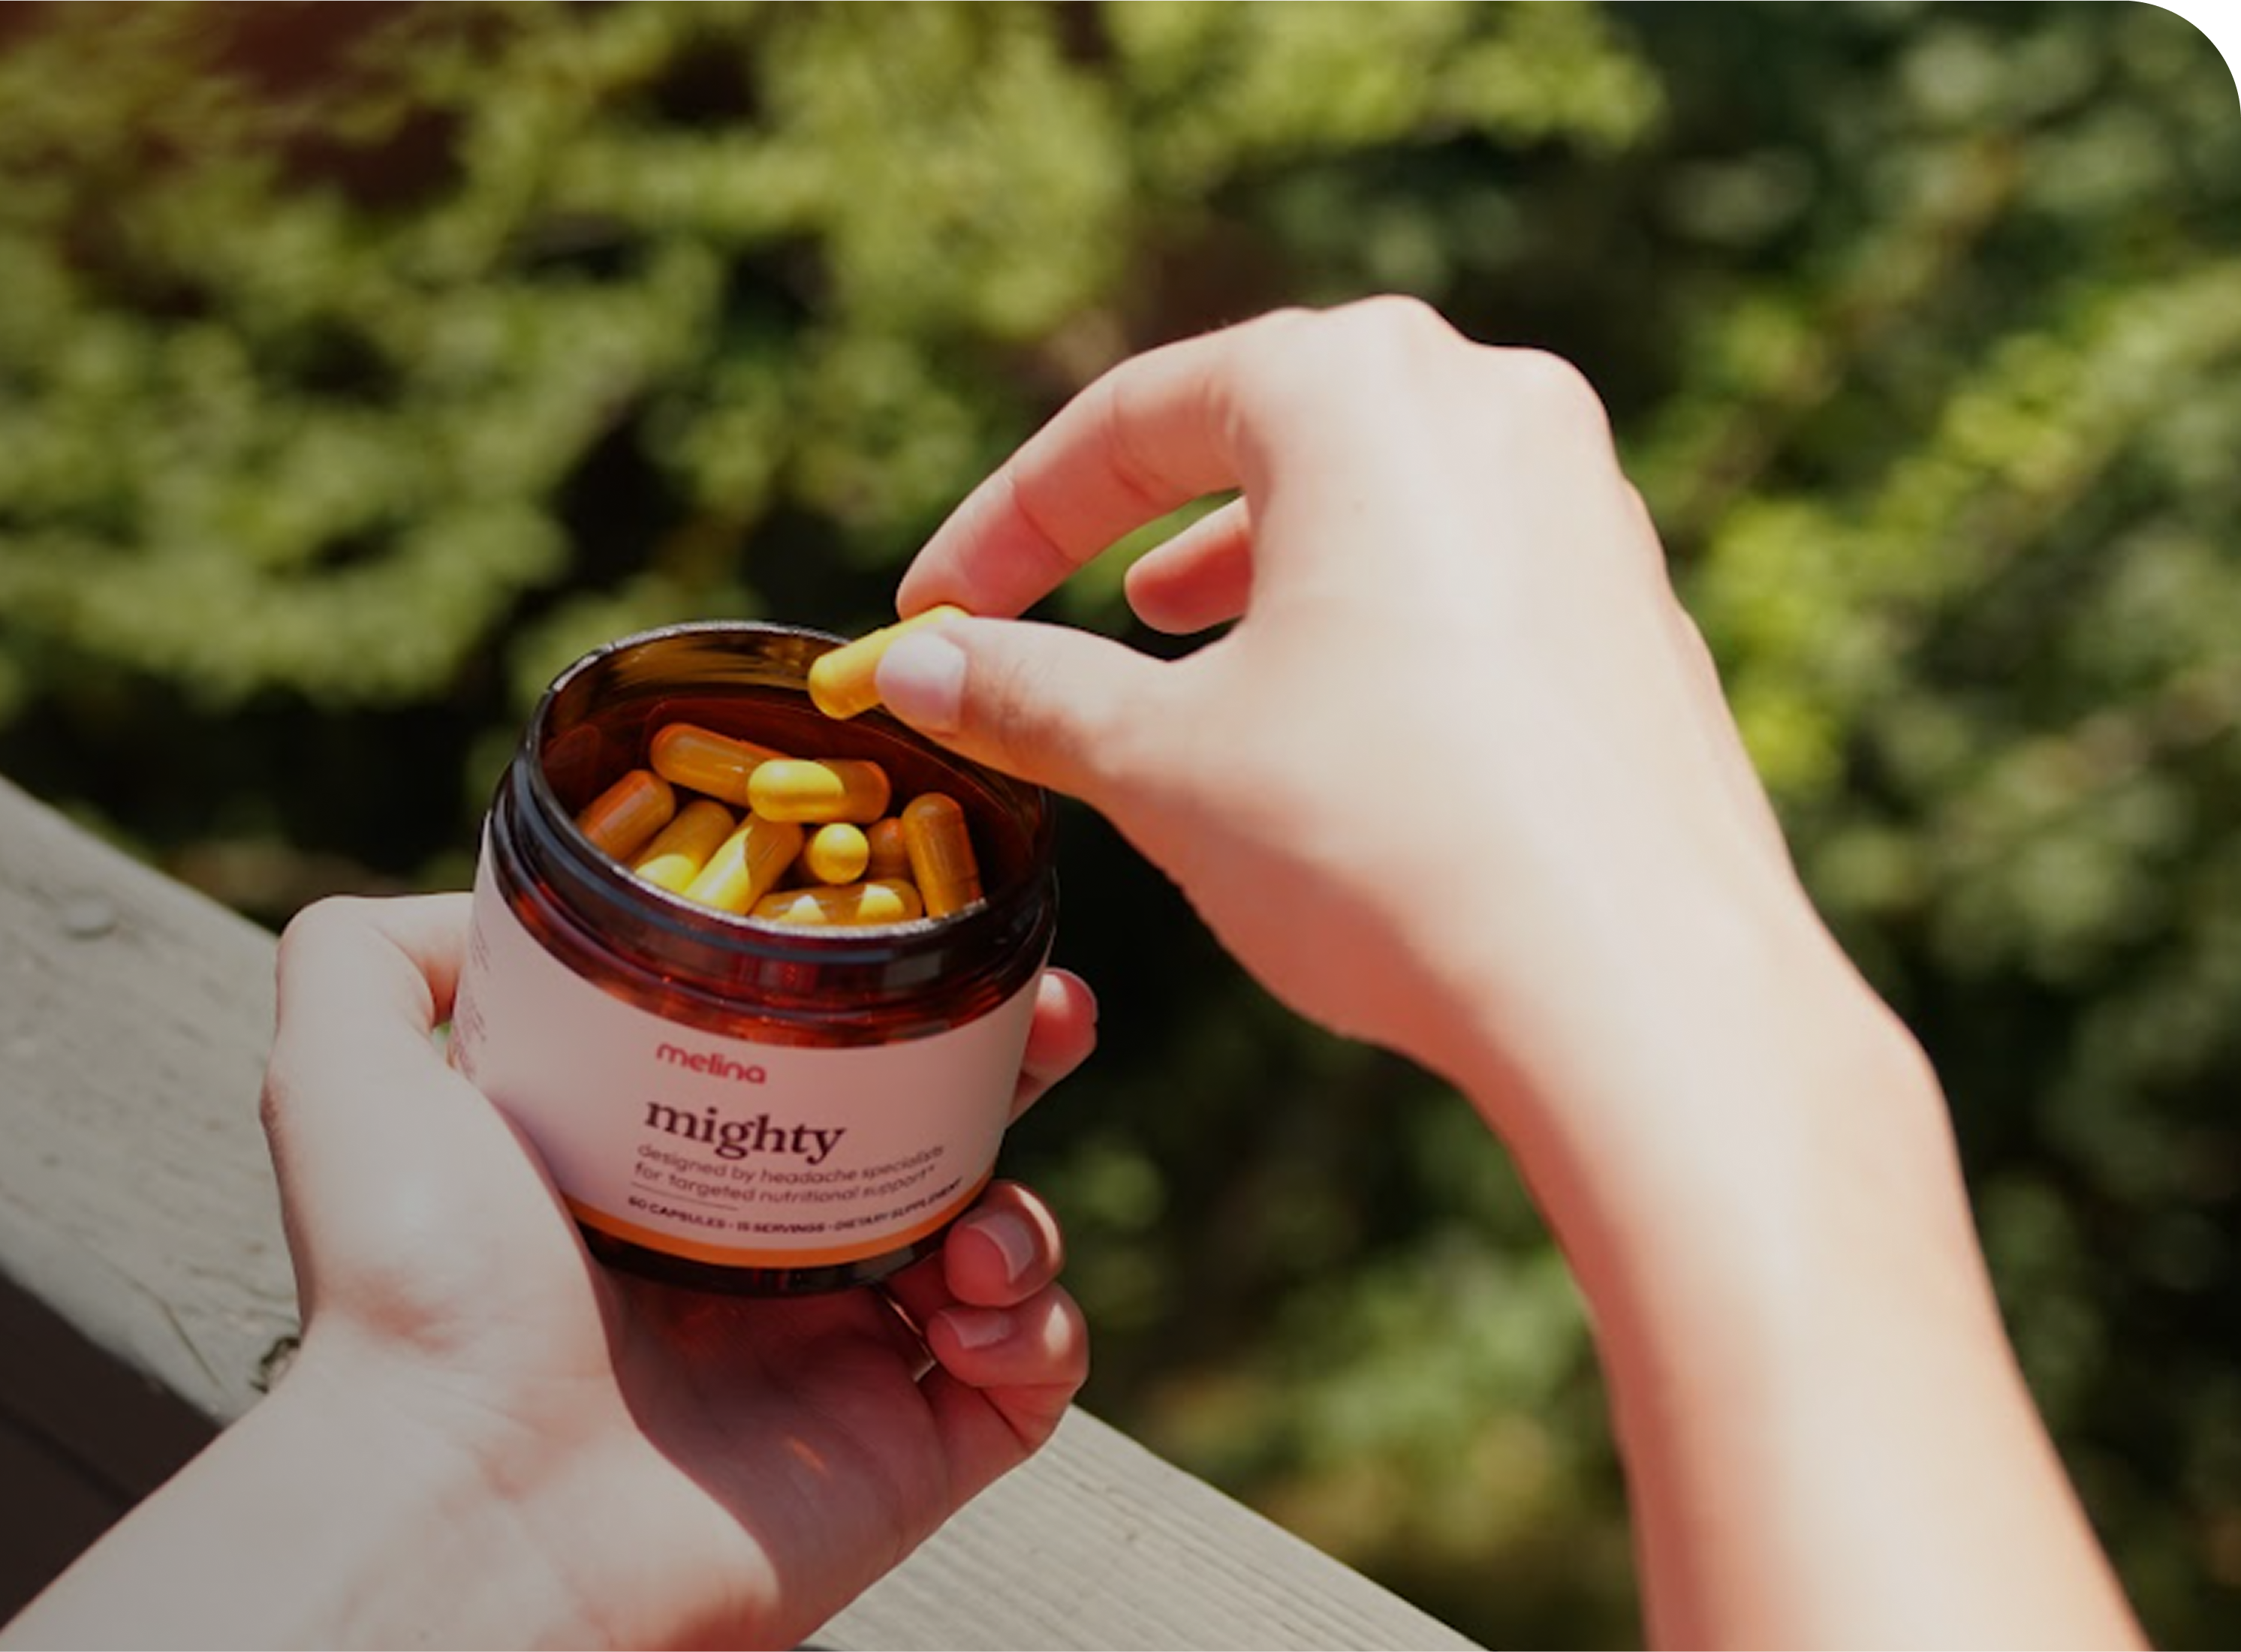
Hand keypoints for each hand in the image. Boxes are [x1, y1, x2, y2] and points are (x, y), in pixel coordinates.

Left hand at [260, 893, 1100, 1648]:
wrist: (474, 1496)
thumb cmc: (410, 1292)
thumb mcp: (344, 1071)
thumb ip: (369, 952)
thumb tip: (486, 903)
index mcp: (650, 1167)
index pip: (796, 1054)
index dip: (876, 986)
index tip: (931, 928)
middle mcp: (744, 1260)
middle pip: (920, 1131)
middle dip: (1004, 1061)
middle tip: (1047, 1016)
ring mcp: (827, 1362)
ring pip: (994, 1246)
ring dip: (1025, 1209)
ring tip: (977, 1228)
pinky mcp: (896, 1459)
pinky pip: (1029, 1382)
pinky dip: (1041, 1333)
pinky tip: (977, 1313)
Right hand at [858, 298, 2149, 1651]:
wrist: (1637, 987)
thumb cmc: (1384, 842)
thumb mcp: (1162, 762)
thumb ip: (1028, 692)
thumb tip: (916, 668)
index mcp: (1361, 391)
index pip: (1135, 417)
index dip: (1008, 518)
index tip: (934, 607)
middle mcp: (1491, 405)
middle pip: (1269, 422)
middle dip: (1138, 511)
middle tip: (1054, 590)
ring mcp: (1586, 502)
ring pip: (1377, 489)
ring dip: (1254, 554)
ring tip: (1175, 626)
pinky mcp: (1635, 608)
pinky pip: (1463, 565)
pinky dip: (1361, 612)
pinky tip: (1319, 716)